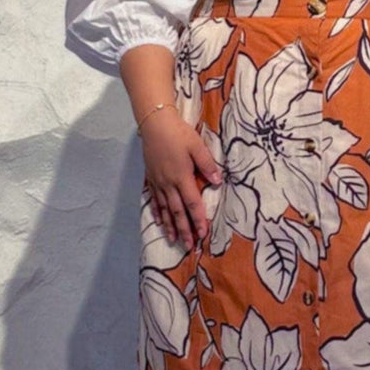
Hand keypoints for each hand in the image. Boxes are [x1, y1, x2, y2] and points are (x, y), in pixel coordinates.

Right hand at [141, 109, 221, 251]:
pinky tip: (159, 222)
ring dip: (170, 226)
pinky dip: (157, 212)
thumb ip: (207, 165)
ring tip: (174, 240)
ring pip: (165, 209)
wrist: (155, 123)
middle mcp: (169, 183)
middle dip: (185, 230)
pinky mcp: (151, 178)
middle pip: (178, 212)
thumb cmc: (178, 133)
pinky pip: (154, 200)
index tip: (203, 234)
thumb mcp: (197, 146)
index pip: (192, 203)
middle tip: (189, 246)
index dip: (198, 220)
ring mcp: (158, 182)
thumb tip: (217, 182)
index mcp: (182, 177)